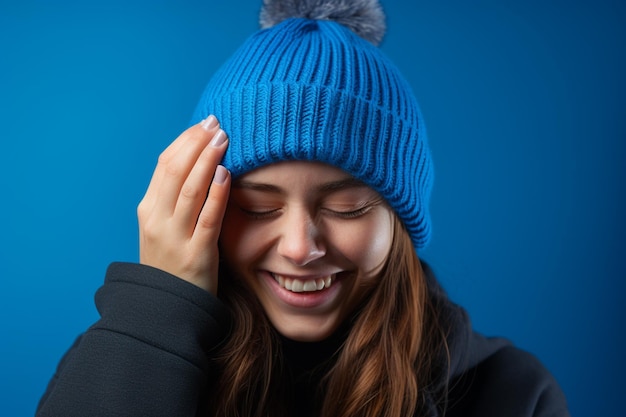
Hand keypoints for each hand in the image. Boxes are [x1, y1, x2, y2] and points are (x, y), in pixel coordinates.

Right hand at [137, 116, 229, 293]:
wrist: (168, 307)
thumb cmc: (172, 261)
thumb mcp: (164, 227)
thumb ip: (175, 198)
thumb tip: (199, 161)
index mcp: (149, 209)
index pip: (165, 165)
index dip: (185, 141)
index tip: (204, 124)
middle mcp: (157, 220)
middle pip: (175, 172)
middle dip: (196, 144)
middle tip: (216, 124)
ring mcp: (174, 237)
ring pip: (189, 190)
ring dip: (207, 161)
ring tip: (223, 139)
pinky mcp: (195, 254)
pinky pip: (207, 219)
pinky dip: (215, 195)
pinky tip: (225, 175)